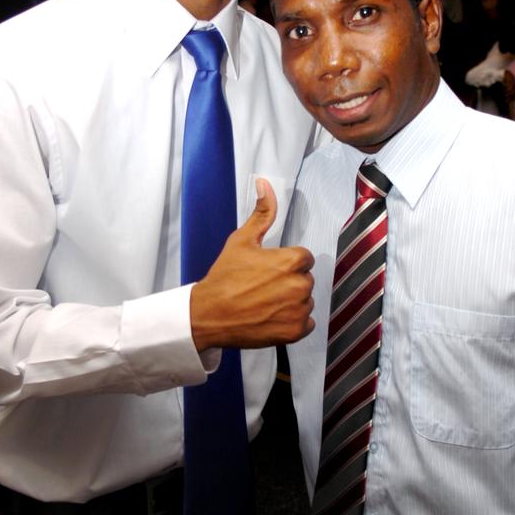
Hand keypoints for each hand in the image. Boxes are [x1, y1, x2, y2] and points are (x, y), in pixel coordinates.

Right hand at [190, 178, 314, 350]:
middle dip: (289, 282)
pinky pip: (305, 323)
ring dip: (291, 302)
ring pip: (305, 301)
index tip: (267, 271)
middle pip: (305, 280)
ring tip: (265, 303)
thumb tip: (264, 183)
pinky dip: (292, 322)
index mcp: (292, 261)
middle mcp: (300, 285)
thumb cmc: (224, 277)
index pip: (303, 259)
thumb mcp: (242, 240)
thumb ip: (262, 213)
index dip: (285, 263)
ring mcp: (299, 310)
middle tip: (263, 288)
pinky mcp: (295, 331)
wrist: (209, 314)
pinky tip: (272, 318)